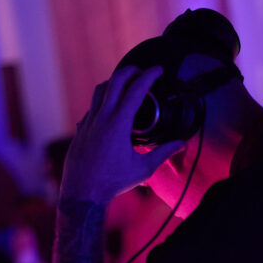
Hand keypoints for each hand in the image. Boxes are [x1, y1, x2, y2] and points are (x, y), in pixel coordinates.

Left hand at [59, 66, 184, 205]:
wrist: (82, 192)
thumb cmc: (112, 182)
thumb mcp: (143, 168)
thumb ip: (164, 153)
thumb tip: (181, 144)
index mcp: (119, 123)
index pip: (136, 89)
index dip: (149, 75)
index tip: (158, 70)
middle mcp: (102, 117)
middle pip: (116, 80)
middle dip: (132, 71)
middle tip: (143, 72)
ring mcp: (88, 122)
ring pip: (100, 89)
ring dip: (115, 82)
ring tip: (126, 84)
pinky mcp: (81, 129)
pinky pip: (92, 107)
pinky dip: (103, 101)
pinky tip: (110, 109)